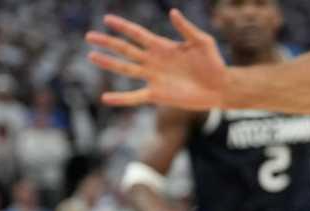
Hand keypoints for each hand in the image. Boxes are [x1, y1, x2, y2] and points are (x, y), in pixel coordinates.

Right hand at [86, 11, 226, 109]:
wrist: (219, 87)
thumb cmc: (213, 62)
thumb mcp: (202, 41)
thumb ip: (186, 28)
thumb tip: (173, 13)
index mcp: (162, 46)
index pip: (137, 34)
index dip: (122, 27)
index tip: (107, 19)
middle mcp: (153, 61)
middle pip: (125, 49)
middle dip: (108, 42)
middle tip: (89, 36)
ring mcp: (153, 78)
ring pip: (126, 69)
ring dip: (109, 63)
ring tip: (92, 56)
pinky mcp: (157, 95)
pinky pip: (135, 97)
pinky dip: (121, 99)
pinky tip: (105, 98)